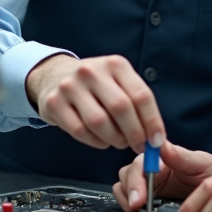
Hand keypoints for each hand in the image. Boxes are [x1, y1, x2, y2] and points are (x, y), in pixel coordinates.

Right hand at [26, 54, 163, 151]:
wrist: (55, 76)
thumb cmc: (96, 85)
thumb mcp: (118, 82)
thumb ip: (137, 105)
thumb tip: (156, 138)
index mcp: (115, 65)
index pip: (141, 95)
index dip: (152, 122)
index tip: (157, 141)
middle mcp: (92, 72)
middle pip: (121, 108)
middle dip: (135, 134)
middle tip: (139, 146)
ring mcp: (70, 86)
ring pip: (99, 122)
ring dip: (114, 139)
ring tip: (119, 141)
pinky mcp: (54, 103)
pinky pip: (80, 131)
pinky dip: (95, 142)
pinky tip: (101, 140)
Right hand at [112, 143, 211, 211]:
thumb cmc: (210, 170)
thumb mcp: (200, 162)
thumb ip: (180, 156)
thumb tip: (162, 145)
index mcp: (159, 158)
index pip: (138, 165)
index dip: (135, 180)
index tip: (139, 195)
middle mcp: (150, 170)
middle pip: (126, 177)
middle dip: (129, 192)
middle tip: (136, 207)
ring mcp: (148, 185)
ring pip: (124, 188)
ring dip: (126, 200)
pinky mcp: (148, 199)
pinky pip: (131, 201)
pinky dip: (130, 207)